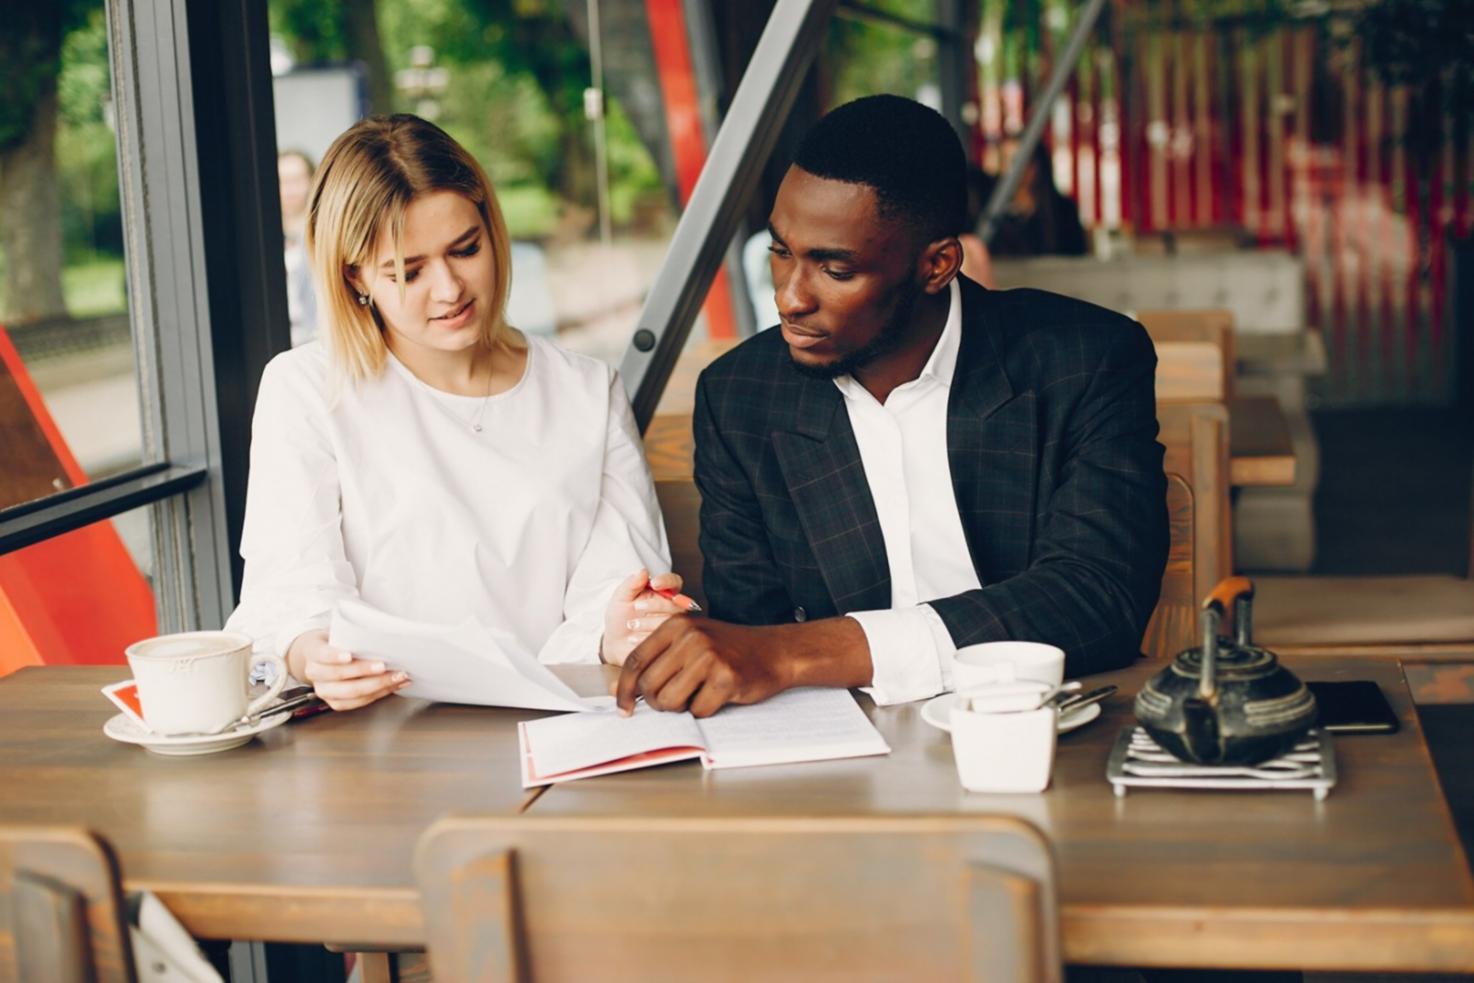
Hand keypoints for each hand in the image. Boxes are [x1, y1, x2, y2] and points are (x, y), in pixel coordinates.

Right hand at [286, 629, 409, 710]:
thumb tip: (381, 634)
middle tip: (385, 666)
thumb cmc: (336, 642)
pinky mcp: (335, 703)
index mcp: (313, 652)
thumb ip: (353, 634)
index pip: (321, 654)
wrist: (321, 657)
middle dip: (365, 671)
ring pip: (351, 692)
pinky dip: (379, 694)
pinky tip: (394, 686)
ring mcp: (324, 691)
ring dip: (378, 685)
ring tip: (398, 677)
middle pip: (339, 675)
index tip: (349, 655)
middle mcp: (314, 673)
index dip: (334, 656)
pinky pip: (358, 702)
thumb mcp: (339, 632)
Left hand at [601, 568, 690, 665]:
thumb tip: (643, 571)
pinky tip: (633, 638)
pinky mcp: (669, 643)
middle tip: (636, 607)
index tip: (654, 584)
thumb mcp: (620, 598)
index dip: (667, 581)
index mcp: (663, 593)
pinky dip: (646, 637)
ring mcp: (672, 626)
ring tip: (631, 625)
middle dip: (656, 605)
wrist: (614, 643)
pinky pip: (666, 639)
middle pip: (677, 603)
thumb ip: (631, 584)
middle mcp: (672, 608)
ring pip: (672, 622)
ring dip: (650, 622)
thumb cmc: (619, 617)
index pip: (675, 582)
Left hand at [614, 618, 791, 717]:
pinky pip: (698, 711)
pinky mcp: (726, 678)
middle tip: (674, 702)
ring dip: (680, 708)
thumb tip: (618, 691)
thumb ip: (656, 662)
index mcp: (676, 625)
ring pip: (670, 702)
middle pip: (649, 686)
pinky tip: (717, 696)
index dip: (624, 690)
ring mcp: (709, 657)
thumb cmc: (729, 650)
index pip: (636, 661)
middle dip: (656, 702)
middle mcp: (691, 637)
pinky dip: (705, 711)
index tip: (624, 709)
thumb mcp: (690, 643)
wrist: (775, 651)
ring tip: (696, 695)